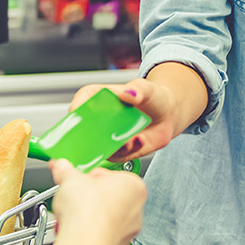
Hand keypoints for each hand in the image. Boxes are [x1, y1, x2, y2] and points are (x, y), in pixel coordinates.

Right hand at [49, 159, 146, 244]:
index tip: (78, 182)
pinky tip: (76, 231)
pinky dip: (88, 235)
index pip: (110, 177)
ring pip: (105, 220)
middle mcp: (136, 209)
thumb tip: (61, 166)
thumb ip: (65, 170)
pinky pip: (100, 238)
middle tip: (74, 199)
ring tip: (72, 217)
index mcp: (133, 186)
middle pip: (108, 199)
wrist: (86, 240)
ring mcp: (128, 231)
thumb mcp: (70, 179)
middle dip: (88, 200)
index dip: (89, 179)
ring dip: (87, 218)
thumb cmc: (88, 209)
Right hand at [71, 73, 200, 161]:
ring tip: (129, 140)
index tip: (79, 111)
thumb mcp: (146, 88)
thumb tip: (128, 93)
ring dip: (114, 146)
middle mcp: (99, 122)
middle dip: (89, 137)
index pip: (80, 104)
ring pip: (101, 148)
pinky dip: (129, 151)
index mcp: (97, 99)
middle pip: (83, 132)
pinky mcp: (120, 152)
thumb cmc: (152, 97)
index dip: (77, 108)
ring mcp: (108, 138)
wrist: (167, 115)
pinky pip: (119, 156)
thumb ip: (138, 90)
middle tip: (103, 135)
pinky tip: (140, 140)